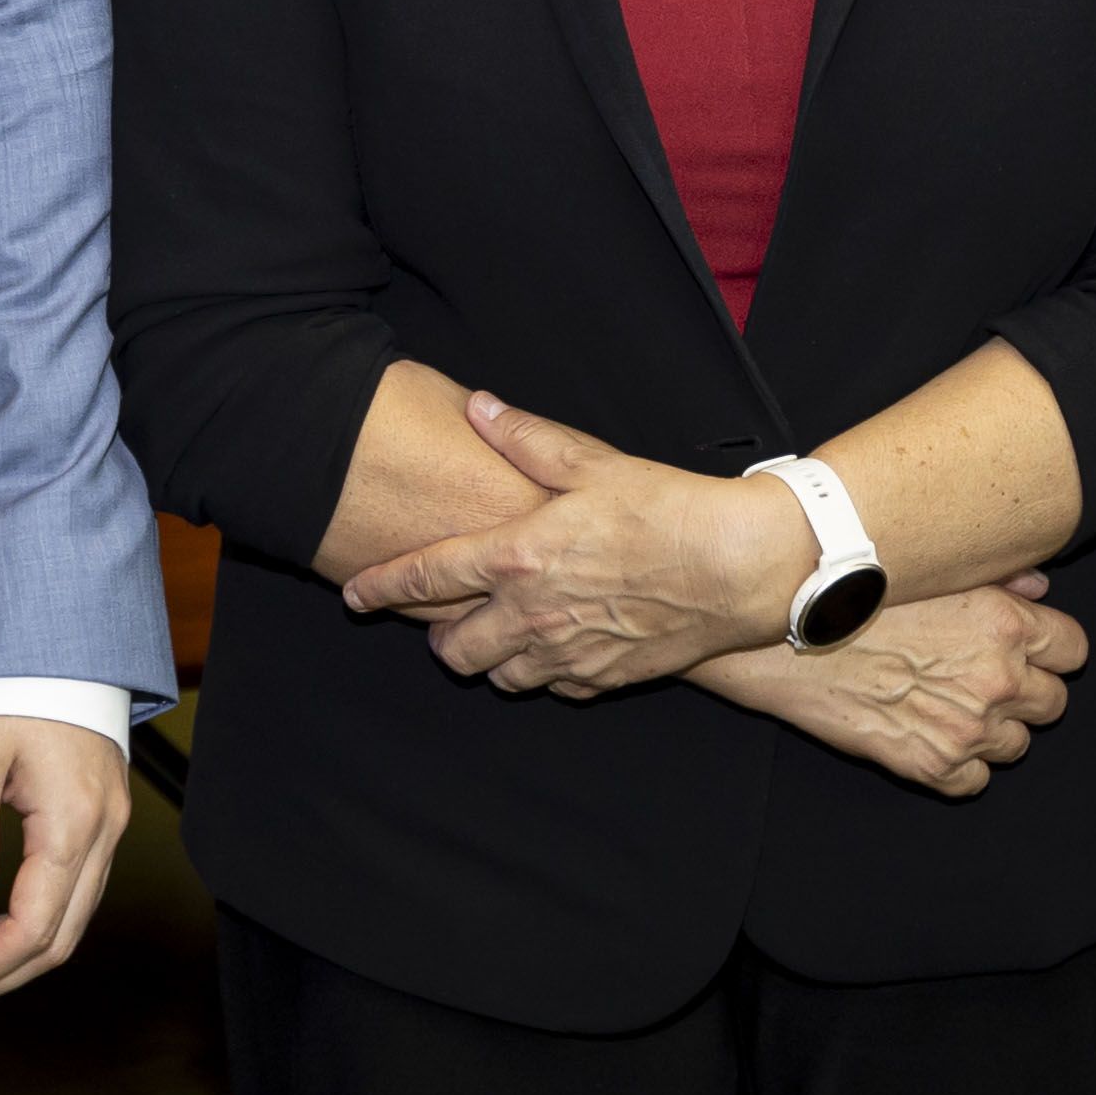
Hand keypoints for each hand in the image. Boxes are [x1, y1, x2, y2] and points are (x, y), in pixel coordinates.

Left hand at [0, 713, 128, 1014]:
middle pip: (58, 942)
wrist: (54, 641)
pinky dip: (35, 925)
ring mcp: (110, 827)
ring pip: (72, 924)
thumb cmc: (10, 687)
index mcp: (71, 822)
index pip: (31, 930)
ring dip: (15, 957)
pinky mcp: (103, 819)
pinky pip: (76, 895)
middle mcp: (104, 833)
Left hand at [334, 391, 805, 695]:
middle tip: (447, 616)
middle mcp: (532, 614)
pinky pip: (552, 686)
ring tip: (502, 631)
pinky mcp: (603, 677)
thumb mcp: (592, 462)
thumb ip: (526, 439)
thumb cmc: (668, 508)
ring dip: (490, 657)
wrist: (740, 567)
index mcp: (517, 557)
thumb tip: (479, 408)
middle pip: (452, 649)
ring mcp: (567, 653)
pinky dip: (544, 670)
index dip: (381, 588)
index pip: (426, 578)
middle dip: (439, 635)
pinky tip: (557, 645)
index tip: (355, 596)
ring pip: (498, 676)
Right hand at [699, 576, 1084, 794]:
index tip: (1028, 652)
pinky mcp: (932, 766)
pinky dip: (958, 767)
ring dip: (992, 731)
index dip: (1051, 651)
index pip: (1074, 650)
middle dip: (1025, 694)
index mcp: (1005, 623)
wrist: (790, 636)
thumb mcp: (935, 571)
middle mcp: (997, 678)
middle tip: (983, 681)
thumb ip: (999, 579)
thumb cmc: (855, 594)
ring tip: (948, 707)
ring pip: (1017, 746)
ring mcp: (967, 728)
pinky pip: (976, 782)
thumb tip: (1038, 586)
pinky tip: (929, 736)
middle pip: (1054, 703)